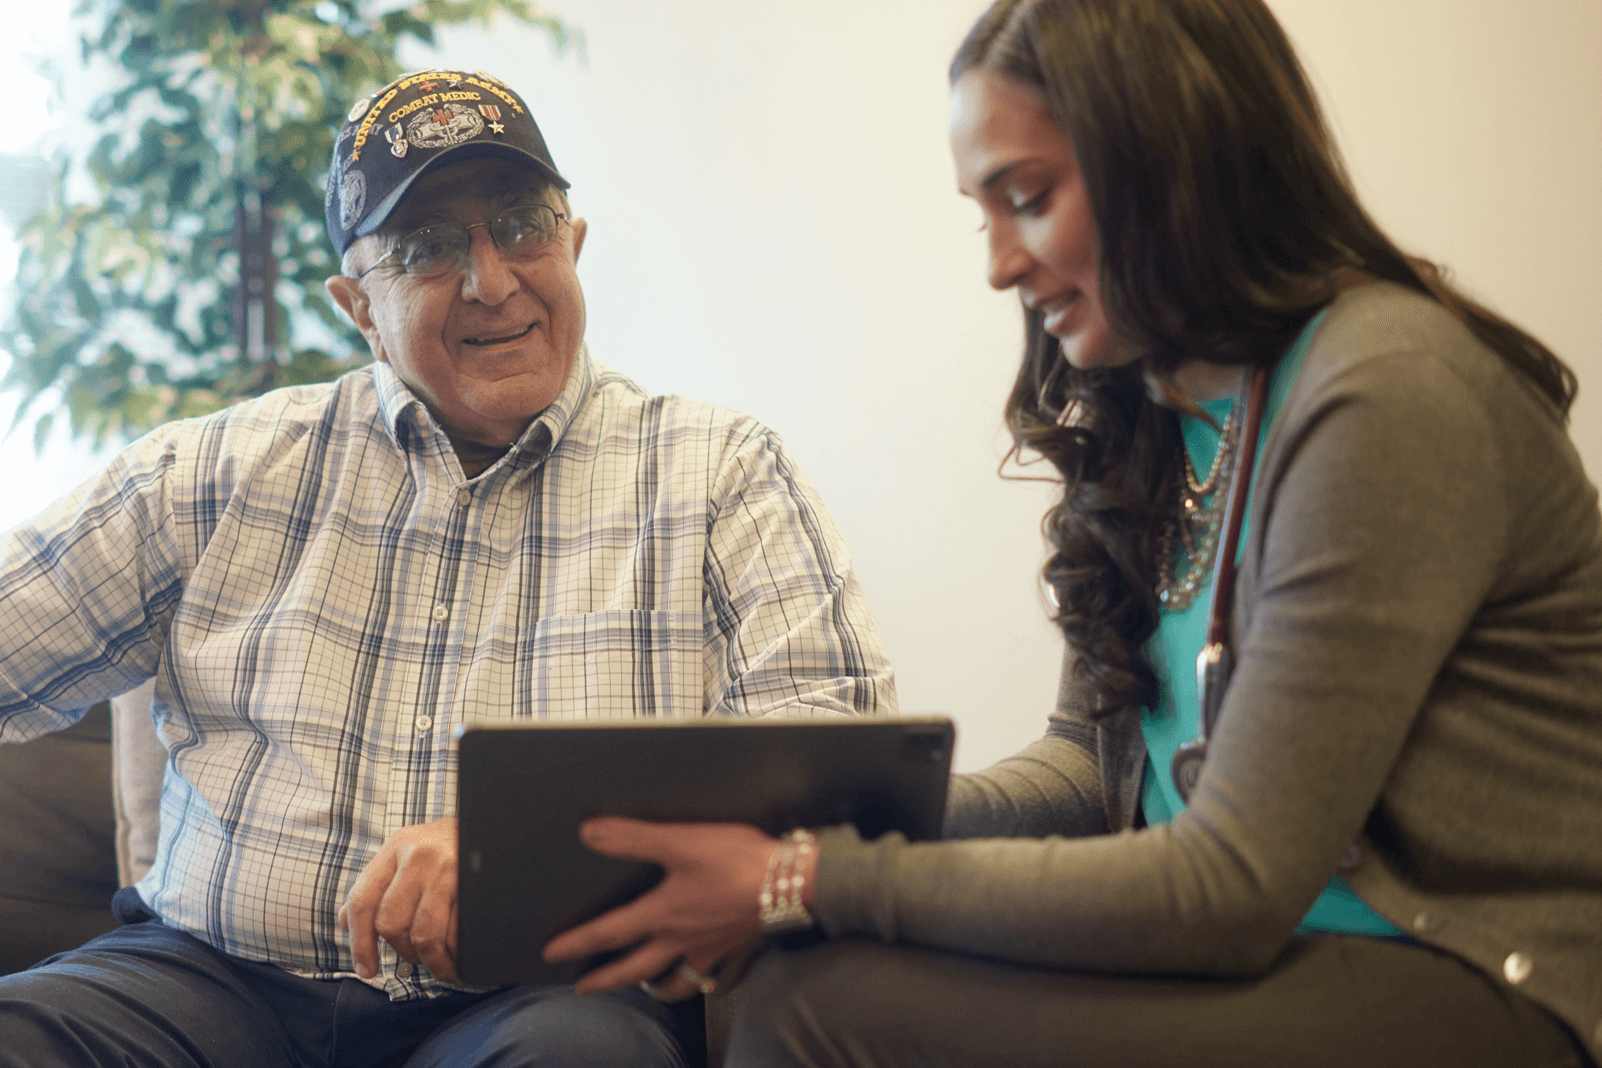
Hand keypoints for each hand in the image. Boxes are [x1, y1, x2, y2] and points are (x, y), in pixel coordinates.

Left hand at [339, 816, 458, 980]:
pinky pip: (457, 934)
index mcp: (396, 847)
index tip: (366, 969)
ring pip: (425, 935)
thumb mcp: (407, 852)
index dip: (360, 943)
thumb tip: (347, 920)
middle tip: (415, 957)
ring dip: (431, 961)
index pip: (363, 901)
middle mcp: (419, 856)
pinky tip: (457, 955)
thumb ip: (376, 885)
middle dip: (402, 951)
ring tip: (439, 965)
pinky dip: (455, 954)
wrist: (490, 825)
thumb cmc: (447, 844)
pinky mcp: (473, 884)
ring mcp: (449, 869)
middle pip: (392, 924)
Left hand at [542, 817, 779, 997]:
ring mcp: (707, 947)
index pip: (608, 933)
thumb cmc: (737, 861)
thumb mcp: (678, 841)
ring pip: (673, 979)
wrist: (789, 881)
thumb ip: (632, 838)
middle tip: (584, 988)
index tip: (553, 953)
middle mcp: (680, 938)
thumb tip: (590, 833)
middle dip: (605, 979)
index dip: (577, 943)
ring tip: (644, 990)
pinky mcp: (732, 945)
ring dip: (653, 987)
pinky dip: (698, 980)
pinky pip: (708, 974)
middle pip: (634, 968)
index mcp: (662, 914)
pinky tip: (700, 975)